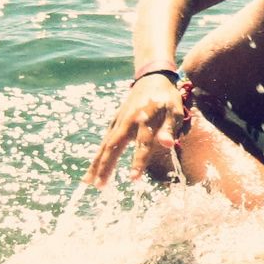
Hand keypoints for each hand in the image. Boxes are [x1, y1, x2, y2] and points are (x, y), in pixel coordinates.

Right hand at [88, 72, 186, 186]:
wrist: (151, 78)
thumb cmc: (166, 99)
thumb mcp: (174, 111)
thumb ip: (170, 128)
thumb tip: (167, 143)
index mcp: (146, 119)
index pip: (143, 143)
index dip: (138, 160)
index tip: (133, 178)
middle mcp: (128, 121)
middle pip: (115, 146)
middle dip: (107, 166)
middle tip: (100, 185)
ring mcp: (118, 121)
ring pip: (105, 145)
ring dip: (97, 164)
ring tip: (89, 183)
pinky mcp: (114, 123)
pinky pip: (104, 142)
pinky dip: (97, 157)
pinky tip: (91, 171)